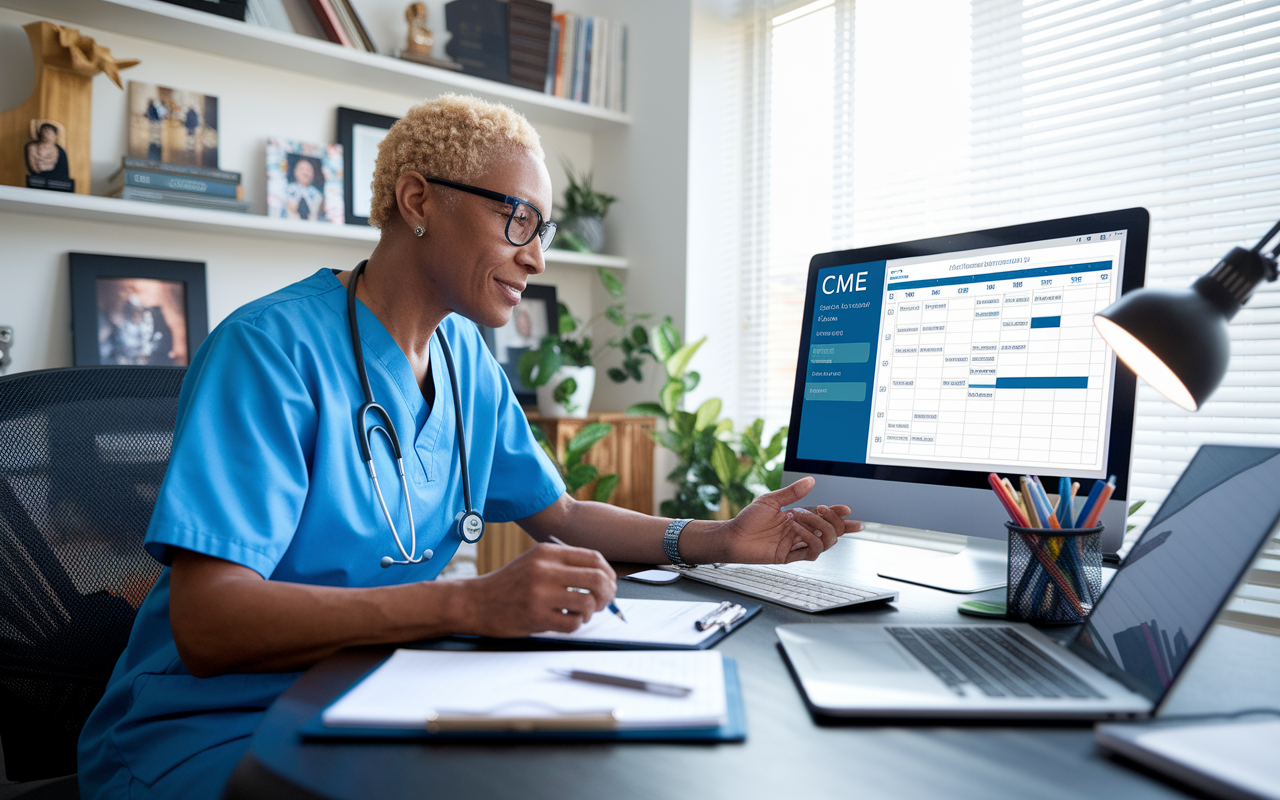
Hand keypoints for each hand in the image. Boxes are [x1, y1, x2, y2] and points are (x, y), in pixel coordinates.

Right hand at [460, 542, 616, 637]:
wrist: (474, 601)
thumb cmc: (508, 584)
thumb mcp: (534, 562)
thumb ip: (564, 565)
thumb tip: (602, 578)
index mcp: (547, 552)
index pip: (594, 558)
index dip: (608, 573)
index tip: (608, 584)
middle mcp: (545, 569)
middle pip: (597, 579)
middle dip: (607, 594)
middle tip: (601, 602)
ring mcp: (540, 593)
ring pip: (588, 602)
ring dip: (590, 612)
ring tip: (580, 613)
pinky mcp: (535, 616)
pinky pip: (572, 623)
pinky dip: (575, 625)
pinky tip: (565, 621)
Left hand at [698, 477, 861, 563]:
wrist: (732, 536)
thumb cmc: (747, 520)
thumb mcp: (770, 500)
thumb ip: (791, 493)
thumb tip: (810, 481)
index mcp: (798, 519)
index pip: (825, 518)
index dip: (838, 515)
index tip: (847, 509)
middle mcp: (800, 532)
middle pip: (832, 531)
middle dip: (835, 520)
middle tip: (824, 510)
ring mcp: (796, 545)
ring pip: (826, 543)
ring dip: (820, 528)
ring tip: (802, 517)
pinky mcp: (789, 556)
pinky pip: (810, 552)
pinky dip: (809, 539)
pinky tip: (797, 530)